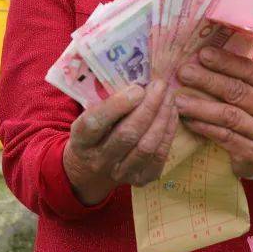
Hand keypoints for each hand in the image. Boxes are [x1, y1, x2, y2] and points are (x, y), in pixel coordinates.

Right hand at [62, 80, 178, 204]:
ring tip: (169, 96)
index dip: (118, 105)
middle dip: (149, 107)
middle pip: (127, 134)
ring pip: (147, 146)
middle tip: (160, 85)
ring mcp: (120, 173)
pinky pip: (160, 155)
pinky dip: (169, 131)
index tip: (138, 88)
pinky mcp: (140, 179)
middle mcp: (99, 160)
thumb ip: (106, 97)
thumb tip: (136, 71)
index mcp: (81, 140)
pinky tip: (171, 112)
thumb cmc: (93, 131)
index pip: (96, 123)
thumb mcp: (88, 114)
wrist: (90, 169)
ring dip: (162, 117)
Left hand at [174, 46, 252, 179]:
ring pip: (229, 115)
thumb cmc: (252, 117)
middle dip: (208, 80)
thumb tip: (200, 56)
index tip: (202, 54)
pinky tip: (188, 120)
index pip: (251, 70)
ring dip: (201, 106)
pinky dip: (203, 127)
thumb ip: (235, 78)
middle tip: (184, 72)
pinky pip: (224, 136)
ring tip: (179, 100)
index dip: (226, 61)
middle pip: (238, 91)